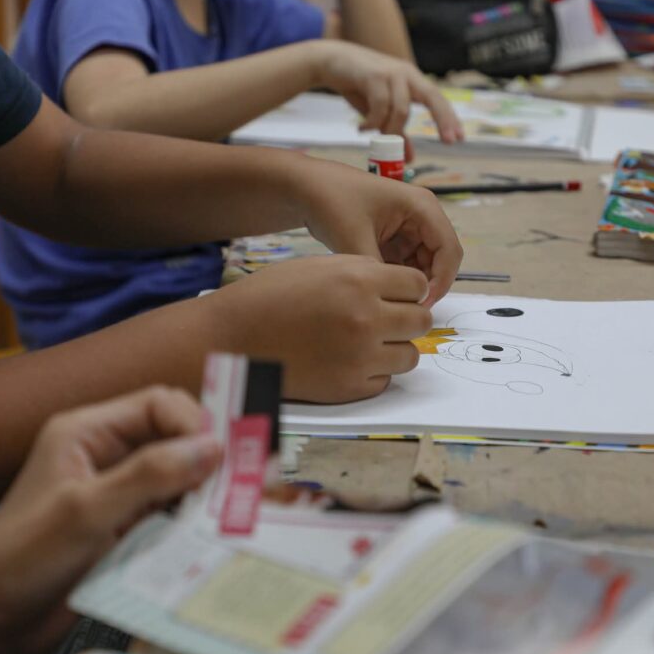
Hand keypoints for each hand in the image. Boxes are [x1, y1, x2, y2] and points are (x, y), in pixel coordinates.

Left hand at [0, 387, 221, 653]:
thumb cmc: (17, 561)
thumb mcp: (85, 512)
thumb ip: (148, 475)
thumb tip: (210, 447)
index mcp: (86, 433)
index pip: (158, 405)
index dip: (193, 424)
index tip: (221, 455)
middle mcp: (105, 457)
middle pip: (174, 439)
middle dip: (204, 460)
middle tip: (232, 487)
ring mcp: (117, 495)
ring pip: (178, 480)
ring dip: (200, 496)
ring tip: (220, 517)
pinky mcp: (127, 531)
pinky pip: (172, 517)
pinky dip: (189, 526)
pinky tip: (200, 541)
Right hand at [207, 255, 432, 402]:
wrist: (232, 339)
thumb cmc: (270, 296)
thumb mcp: (319, 266)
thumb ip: (363, 272)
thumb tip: (399, 286)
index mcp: (360, 279)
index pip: (417, 285)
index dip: (408, 290)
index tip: (396, 296)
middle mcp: (367, 317)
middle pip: (421, 320)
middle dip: (407, 319)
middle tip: (386, 321)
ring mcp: (361, 355)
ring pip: (410, 355)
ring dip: (395, 348)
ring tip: (368, 343)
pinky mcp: (350, 387)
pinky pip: (385, 380)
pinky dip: (374, 372)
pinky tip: (348, 361)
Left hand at [287, 155, 462, 305]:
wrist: (305, 188)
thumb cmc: (331, 201)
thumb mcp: (355, 239)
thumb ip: (380, 272)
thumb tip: (397, 302)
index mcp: (422, 207)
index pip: (449, 251)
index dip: (441, 281)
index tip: (420, 304)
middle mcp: (422, 214)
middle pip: (440, 259)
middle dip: (426, 284)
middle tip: (403, 307)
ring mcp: (409, 226)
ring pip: (424, 264)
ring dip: (410, 281)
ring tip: (386, 295)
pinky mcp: (396, 236)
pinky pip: (407, 263)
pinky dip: (397, 276)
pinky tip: (378, 285)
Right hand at [309, 40, 463, 149]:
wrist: (331, 61)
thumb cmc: (358, 86)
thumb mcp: (380, 111)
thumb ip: (396, 132)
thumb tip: (409, 158)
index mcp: (412, 81)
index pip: (437, 99)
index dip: (449, 118)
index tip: (459, 139)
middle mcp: (406, 74)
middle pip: (432, 97)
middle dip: (443, 119)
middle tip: (449, 142)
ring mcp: (391, 73)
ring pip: (401, 110)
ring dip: (390, 129)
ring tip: (373, 135)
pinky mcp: (373, 76)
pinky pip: (380, 107)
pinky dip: (372, 122)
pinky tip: (362, 127)